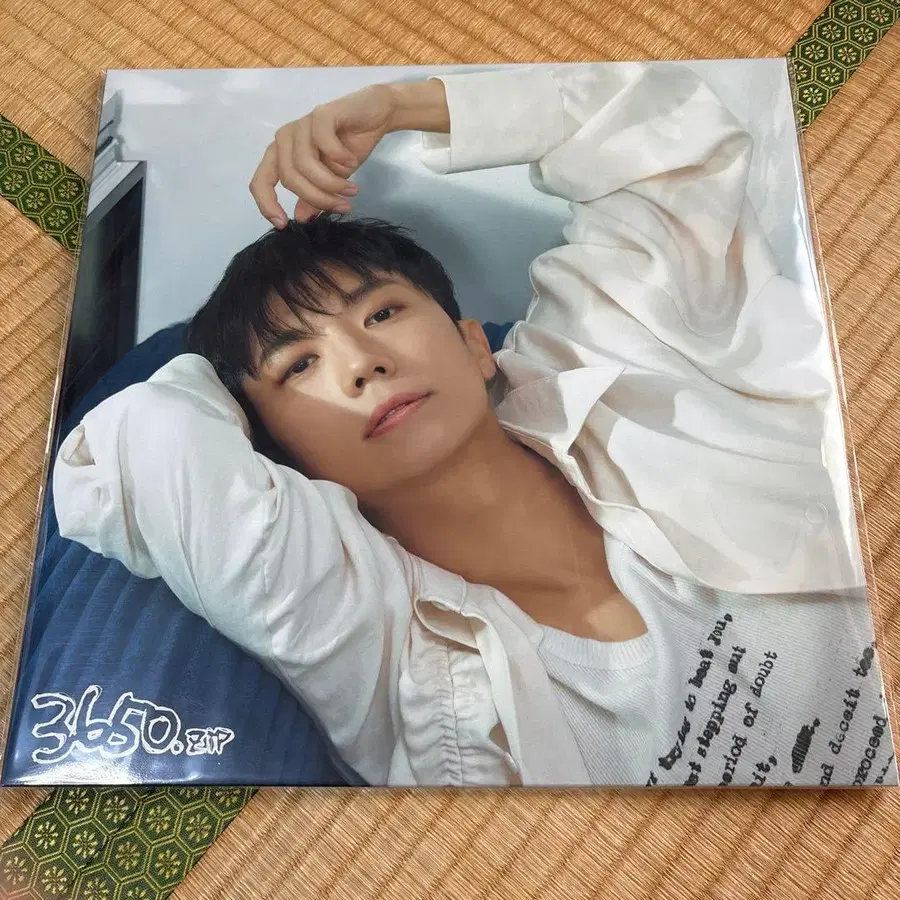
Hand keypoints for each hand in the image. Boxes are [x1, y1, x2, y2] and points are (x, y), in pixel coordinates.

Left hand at [250, 84, 395, 225]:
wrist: (376, 116)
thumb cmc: (349, 148)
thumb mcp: (330, 180)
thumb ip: (312, 198)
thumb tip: (300, 219)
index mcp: (282, 155)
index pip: (260, 181)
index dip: (267, 205)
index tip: (283, 224)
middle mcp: (285, 138)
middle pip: (289, 178)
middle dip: (318, 198)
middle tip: (343, 206)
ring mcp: (301, 124)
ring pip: (305, 165)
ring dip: (332, 183)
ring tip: (352, 190)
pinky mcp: (321, 114)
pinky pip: (323, 143)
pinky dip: (339, 157)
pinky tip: (351, 160)